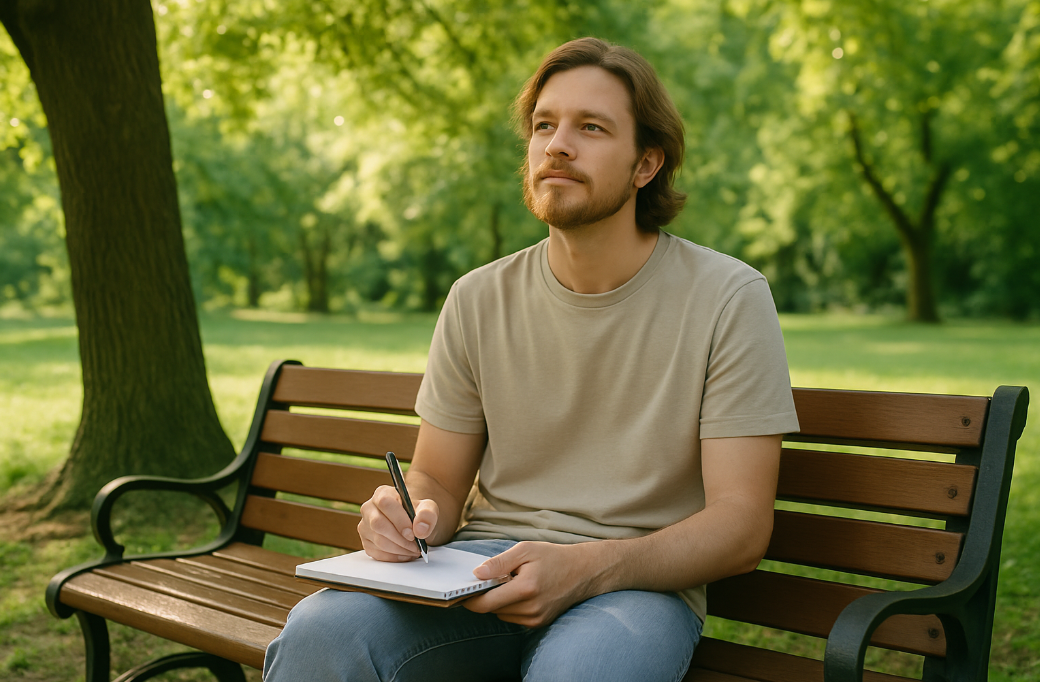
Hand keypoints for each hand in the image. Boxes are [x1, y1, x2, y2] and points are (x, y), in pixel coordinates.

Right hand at [358, 485, 438, 561]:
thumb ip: (427, 514)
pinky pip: (377, 554)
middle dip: (400, 539)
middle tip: (416, 545)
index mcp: (382, 493)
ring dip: (400, 549)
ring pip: (379, 541)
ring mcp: (365, 526)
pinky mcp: (366, 542)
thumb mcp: (428, 508)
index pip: (385, 503)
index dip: (399, 520)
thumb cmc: (416, 512)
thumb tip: (420, 530)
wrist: (411, 523)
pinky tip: (405, 553)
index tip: (412, 533)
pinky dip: (394, 557)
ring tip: (414, 550)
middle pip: (378, 524)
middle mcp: (369, 508)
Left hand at [463, 542, 602, 627]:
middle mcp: (531, 608)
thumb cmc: (553, 557)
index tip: (463, 590)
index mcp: (525, 588)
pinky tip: (521, 591)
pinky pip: (513, 617)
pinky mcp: (539, 623)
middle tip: (490, 579)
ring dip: (500, 601)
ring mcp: (536, 618)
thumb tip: (477, 574)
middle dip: (486, 595)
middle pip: (492, 609)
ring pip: (502, 614)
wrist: (583, 572)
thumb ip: (499, 562)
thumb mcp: (525, 550)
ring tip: (512, 582)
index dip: (470, 598)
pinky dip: (511, 605)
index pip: (486, 603)